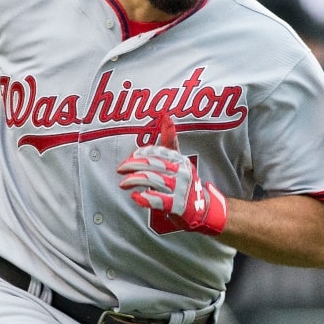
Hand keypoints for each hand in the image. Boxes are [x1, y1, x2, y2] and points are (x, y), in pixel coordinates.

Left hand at [117, 115, 227, 234]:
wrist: (204, 208)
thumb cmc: (185, 181)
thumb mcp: (179, 159)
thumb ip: (170, 140)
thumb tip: (165, 114)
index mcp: (180, 159)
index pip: (157, 151)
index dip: (141, 153)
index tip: (131, 157)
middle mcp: (181, 172)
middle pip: (152, 164)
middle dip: (132, 165)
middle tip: (120, 169)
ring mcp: (180, 189)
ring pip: (152, 180)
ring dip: (134, 180)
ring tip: (123, 183)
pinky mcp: (178, 206)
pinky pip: (158, 200)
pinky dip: (144, 198)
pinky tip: (135, 196)